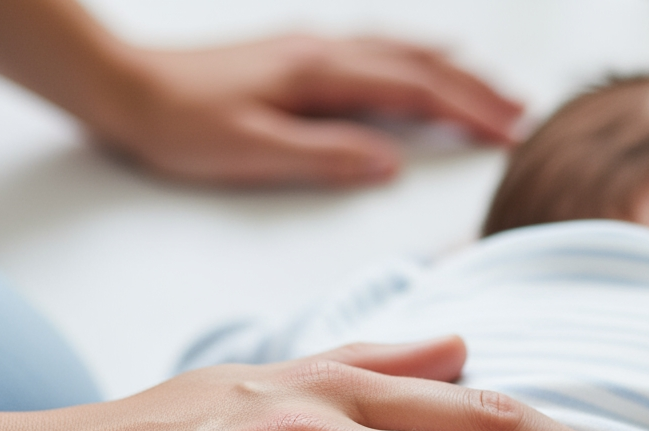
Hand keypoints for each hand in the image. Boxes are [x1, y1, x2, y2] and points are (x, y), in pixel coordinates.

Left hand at [101, 34, 523, 184]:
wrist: (127, 87)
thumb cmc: (183, 126)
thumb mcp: (253, 152)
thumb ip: (324, 156)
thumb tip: (390, 163)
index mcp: (320, 75)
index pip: (414, 91)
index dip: (467, 113)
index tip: (511, 134)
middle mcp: (324, 52)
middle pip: (419, 65)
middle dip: (476, 91)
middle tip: (522, 116)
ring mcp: (313, 49)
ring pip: (401, 51)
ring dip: (452, 72)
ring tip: (490, 90)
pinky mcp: (299, 57)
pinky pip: (375, 51)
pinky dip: (414, 60)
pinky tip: (421, 67)